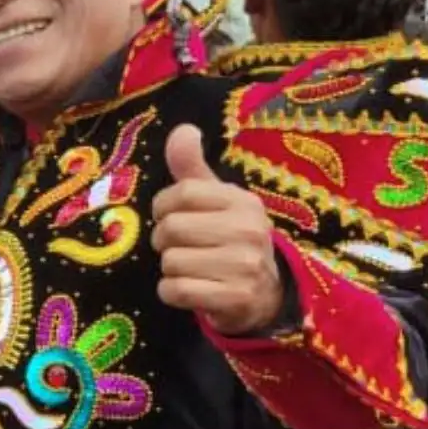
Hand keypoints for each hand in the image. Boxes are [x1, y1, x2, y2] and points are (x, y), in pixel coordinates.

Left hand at [151, 124, 281, 335]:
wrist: (264, 294)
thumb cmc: (230, 239)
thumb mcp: (215, 201)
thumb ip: (192, 168)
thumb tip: (183, 130)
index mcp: (243, 201)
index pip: (182, 193)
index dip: (163, 206)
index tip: (169, 216)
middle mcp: (248, 231)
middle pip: (171, 229)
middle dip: (164, 241)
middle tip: (180, 247)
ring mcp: (245, 267)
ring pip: (170, 262)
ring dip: (169, 269)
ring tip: (191, 269)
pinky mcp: (235, 299)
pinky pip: (176, 291)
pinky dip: (172, 293)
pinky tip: (190, 289)